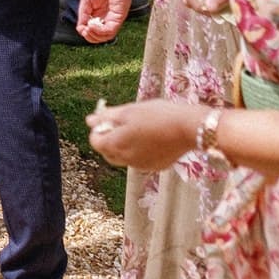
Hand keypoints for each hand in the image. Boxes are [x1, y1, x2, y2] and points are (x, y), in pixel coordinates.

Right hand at [76, 0, 134, 43]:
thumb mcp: (86, 0)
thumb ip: (83, 14)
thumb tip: (80, 27)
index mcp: (96, 14)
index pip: (91, 29)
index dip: (85, 32)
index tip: (80, 28)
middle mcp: (105, 19)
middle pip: (98, 36)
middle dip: (89, 36)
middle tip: (84, 31)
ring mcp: (112, 20)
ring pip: (105, 37)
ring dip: (94, 36)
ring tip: (88, 29)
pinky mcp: (118, 19)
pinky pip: (110, 31)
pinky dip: (100, 31)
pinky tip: (93, 25)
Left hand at [87, 99, 203, 171]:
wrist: (188, 128)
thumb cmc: (156, 115)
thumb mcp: (128, 111)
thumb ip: (106, 117)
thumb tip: (90, 120)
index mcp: (116, 145)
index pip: (95, 142)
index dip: (98, 129)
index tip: (109, 118)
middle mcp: (127, 160)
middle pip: (109, 152)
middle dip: (109, 139)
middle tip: (121, 124)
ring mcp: (142, 166)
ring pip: (125, 157)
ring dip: (125, 145)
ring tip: (139, 128)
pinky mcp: (157, 167)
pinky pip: (140, 160)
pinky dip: (140, 150)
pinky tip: (152, 137)